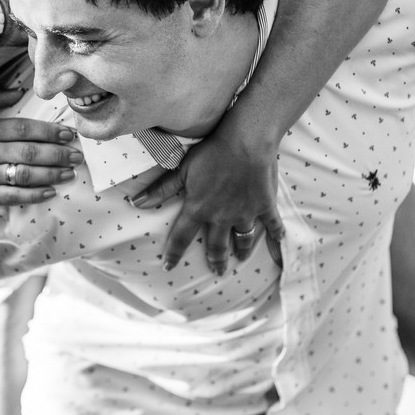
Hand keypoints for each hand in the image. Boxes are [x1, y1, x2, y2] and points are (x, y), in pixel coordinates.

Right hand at [0, 87, 81, 209]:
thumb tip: (17, 91)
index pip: (24, 129)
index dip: (49, 132)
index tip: (68, 135)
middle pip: (29, 152)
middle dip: (57, 154)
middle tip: (76, 156)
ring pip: (25, 174)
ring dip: (51, 174)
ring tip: (69, 173)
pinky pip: (14, 195)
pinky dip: (34, 195)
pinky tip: (50, 192)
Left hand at [131, 132, 283, 274]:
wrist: (245, 142)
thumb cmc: (211, 153)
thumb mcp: (181, 170)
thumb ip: (161, 190)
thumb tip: (136, 203)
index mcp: (199, 209)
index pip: (181, 237)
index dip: (173, 254)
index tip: (168, 267)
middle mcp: (221, 217)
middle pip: (216, 245)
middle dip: (215, 260)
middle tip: (216, 272)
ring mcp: (245, 213)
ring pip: (243, 240)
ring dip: (241, 251)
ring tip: (240, 260)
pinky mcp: (264, 205)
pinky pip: (272, 223)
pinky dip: (276, 233)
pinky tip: (278, 240)